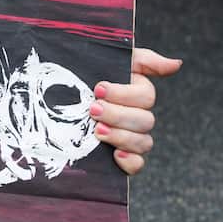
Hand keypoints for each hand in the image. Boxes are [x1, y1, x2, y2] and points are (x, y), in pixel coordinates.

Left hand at [91, 47, 181, 175]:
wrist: (46, 96)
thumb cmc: (80, 73)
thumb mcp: (105, 57)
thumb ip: (141, 59)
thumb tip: (176, 64)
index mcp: (134, 91)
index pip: (146, 96)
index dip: (124, 94)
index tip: (98, 89)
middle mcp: (135, 115)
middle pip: (145, 120)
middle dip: (118, 115)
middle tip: (92, 110)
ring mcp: (129, 137)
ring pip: (144, 142)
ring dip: (121, 136)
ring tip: (96, 131)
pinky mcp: (120, 156)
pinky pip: (137, 165)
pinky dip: (130, 162)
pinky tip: (115, 155)